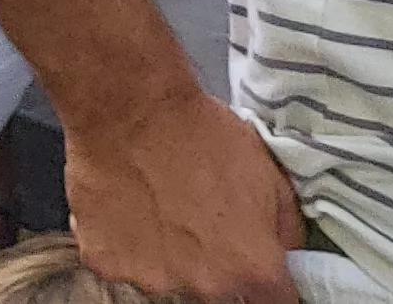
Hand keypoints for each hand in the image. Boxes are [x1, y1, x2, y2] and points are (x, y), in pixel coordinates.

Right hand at [62, 93, 303, 302]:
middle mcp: (204, 286)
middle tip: (197, 219)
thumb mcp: (269, 172)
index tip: (256, 266)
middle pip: (216, 293)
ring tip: (154, 204)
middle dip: (213, 265)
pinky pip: (118, 262)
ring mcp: (151, 280)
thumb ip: (285, 227)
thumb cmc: (200, 132)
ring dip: (164, 254)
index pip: (276, 303)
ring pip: (164, 278)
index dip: (267, 282)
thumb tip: (288, 252)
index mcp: (251, 268)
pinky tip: (124, 205)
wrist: (130, 108)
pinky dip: (121, 242)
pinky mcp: (104, 264)